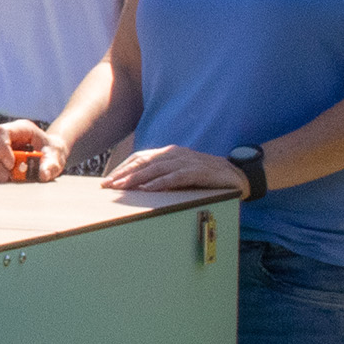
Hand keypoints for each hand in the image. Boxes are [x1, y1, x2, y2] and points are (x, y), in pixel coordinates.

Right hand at [0, 119, 61, 183]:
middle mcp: (2, 134)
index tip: (11, 165)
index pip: (2, 131)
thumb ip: (51, 164)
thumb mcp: (56, 156)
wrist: (46, 153)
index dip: (2, 148)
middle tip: (6, 178)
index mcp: (19, 128)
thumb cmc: (50, 152)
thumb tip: (43, 174)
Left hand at [102, 144, 244, 194]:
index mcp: (169, 153)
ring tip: (122, 187)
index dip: (123, 168)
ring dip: (137, 178)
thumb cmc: (205, 176)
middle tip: (107, 185)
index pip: (140, 158)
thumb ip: (163, 176)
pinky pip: (176, 177)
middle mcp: (175, 154)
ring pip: (156, 168)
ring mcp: (186, 161)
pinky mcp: (198, 171)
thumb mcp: (180, 173)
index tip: (108, 180)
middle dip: (123, 174)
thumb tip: (139, 187)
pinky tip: (148, 190)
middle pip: (143, 162)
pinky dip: (161, 183)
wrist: (236, 174)